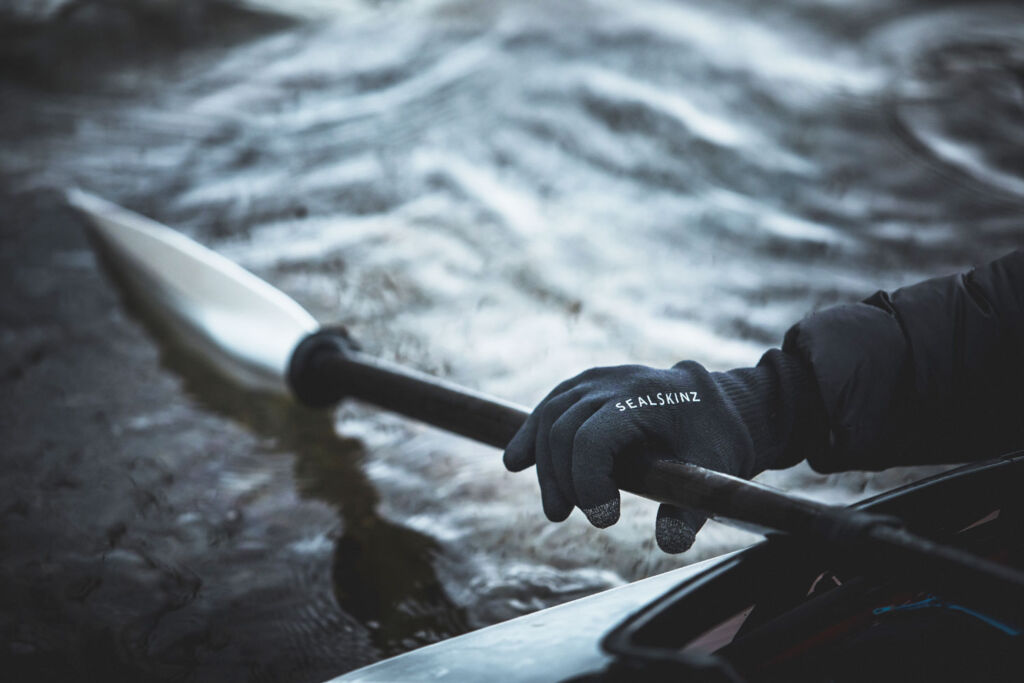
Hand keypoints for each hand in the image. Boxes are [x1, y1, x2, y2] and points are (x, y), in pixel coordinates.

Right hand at [504, 360, 787, 552]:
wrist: (717, 403)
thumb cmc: (714, 440)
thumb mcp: (712, 473)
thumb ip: (690, 510)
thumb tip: (668, 542)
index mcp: (643, 397)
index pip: (592, 437)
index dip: (587, 481)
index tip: (604, 519)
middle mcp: (613, 382)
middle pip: (562, 427)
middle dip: (560, 478)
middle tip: (566, 517)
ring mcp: (595, 379)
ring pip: (550, 415)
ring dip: (544, 464)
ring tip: (555, 508)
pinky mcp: (585, 386)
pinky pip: (549, 407)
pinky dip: (532, 435)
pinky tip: (517, 462)